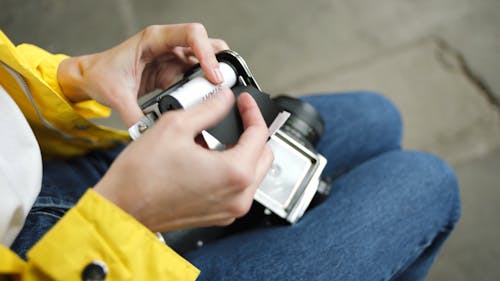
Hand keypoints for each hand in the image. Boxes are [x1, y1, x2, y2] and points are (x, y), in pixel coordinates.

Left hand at [58, 23, 228, 125]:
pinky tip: (205, 101)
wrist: (91, 78)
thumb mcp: (116, 95)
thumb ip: (134, 116)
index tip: (213, 75)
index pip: (191, 34)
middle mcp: (168, 45)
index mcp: (154, 39)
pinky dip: (203, 87)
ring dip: (214, 74)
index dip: (207, 53)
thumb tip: (149, 134)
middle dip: (219, 61)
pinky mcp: (173, 72)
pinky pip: (195, 76)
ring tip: (218, 94)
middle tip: (223, 84)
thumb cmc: (101, 75)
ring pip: (205, 59)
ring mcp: (173, 58)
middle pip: (206, 43)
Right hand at [94, 89, 272, 231]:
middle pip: (264, 156)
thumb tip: (224, 99)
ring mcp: (230, 210)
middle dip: (254, 132)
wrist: (121, 208)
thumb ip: (209, 108)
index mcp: (235, 173)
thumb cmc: (141, 177)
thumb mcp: (176, 126)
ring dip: (244, 151)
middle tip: (238, 116)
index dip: (252, 111)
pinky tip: (212, 156)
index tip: (244, 102)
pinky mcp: (218, 216)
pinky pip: (237, 188)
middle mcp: (239, 196)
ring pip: (253, 173)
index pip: (259, 134)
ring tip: (222, 135)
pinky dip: (232, 170)